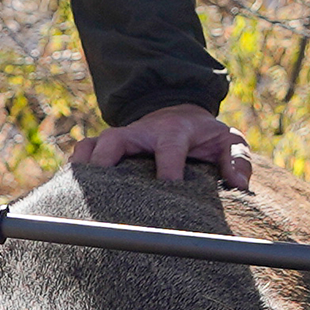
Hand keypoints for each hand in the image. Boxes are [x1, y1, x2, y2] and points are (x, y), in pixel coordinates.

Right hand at [69, 103, 252, 189]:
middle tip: (101, 193)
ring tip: (75, 195)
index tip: (169, 192)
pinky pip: (82, 152)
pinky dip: (75, 169)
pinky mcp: (106, 146)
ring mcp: (119, 138)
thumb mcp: (228, 140)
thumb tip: (240, 186)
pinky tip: (69, 193)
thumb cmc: (205, 135)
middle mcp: (140, 132)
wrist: (180, 114)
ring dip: (83, 167)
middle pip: (114, 140)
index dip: (167, 171)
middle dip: (105, 162)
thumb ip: (237, 160)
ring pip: (92, 146)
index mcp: (174, 131)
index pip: (168, 149)